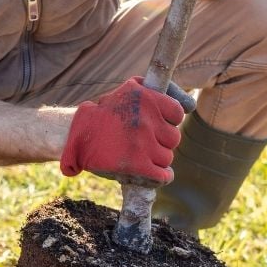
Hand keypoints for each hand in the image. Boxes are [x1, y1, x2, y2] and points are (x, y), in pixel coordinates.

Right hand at [60, 78, 193, 184]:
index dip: (169, 121)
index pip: (178, 113)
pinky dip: (162, 177)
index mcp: (146, 97)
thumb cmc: (104, 113)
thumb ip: (157, 90)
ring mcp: (143, 143)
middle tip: (147, 143)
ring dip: (158, 159)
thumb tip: (191, 105)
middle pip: (174, 138)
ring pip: (167, 157)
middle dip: (162, 142)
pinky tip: (158, 175)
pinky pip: (163, 174)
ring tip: (145, 158)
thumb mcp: (129, 89)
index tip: (158, 124)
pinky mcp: (137, 165)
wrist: (75, 136)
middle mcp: (147, 119)